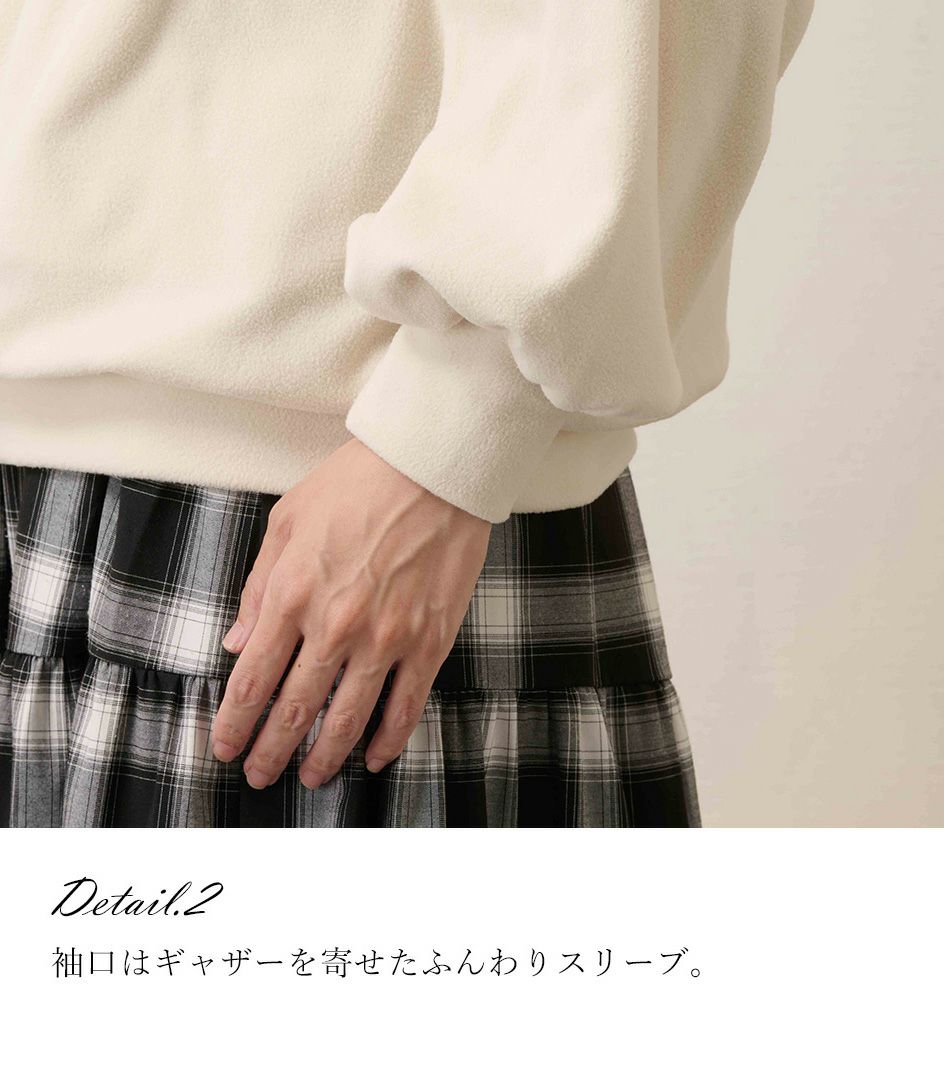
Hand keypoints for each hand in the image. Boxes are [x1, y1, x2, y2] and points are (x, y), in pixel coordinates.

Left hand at [210, 436, 491, 789]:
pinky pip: (406, 705)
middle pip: (294, 710)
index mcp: (291, 595)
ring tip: (310, 777)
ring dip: (324, 757)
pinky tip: (373, 757)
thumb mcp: (287, 521)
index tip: (226, 748)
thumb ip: (257, 587)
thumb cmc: (357, 483)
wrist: (431, 465)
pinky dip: (388, 739)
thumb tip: (236, 641)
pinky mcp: (429, 640)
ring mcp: (385, 638)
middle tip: (260, 775)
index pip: (252, 680)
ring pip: (347, 719)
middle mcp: (334, 626)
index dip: (235, 724)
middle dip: (270, 752)